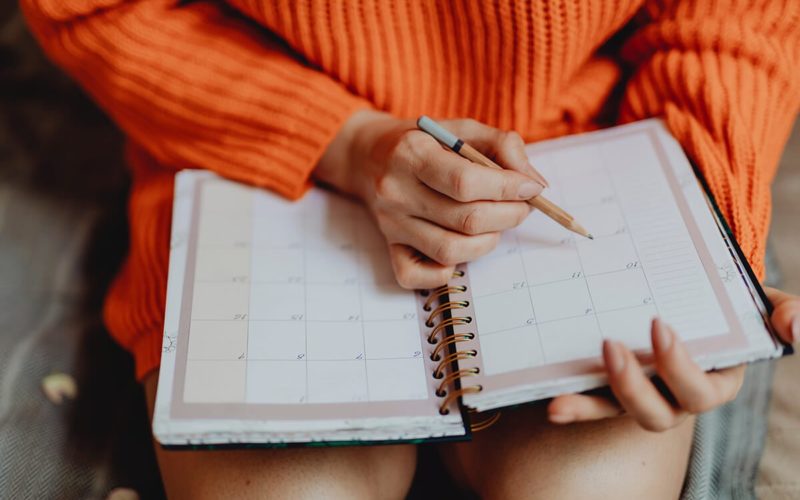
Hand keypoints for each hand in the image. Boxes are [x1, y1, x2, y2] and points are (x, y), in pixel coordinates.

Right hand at [316, 110, 545, 288]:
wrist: (369, 156)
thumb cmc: (425, 142)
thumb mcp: (462, 129)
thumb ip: (503, 146)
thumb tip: (534, 185)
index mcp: (412, 153)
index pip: (466, 182)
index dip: (508, 188)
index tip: (531, 188)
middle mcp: (396, 191)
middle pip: (466, 220)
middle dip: (508, 216)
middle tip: (521, 207)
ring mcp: (390, 223)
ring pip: (450, 251)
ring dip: (487, 242)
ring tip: (495, 224)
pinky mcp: (388, 247)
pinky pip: (415, 276)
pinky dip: (444, 272)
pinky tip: (459, 248)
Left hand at [548, 287, 799, 430]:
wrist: (692, 296)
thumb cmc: (727, 303)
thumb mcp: (760, 302)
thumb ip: (785, 312)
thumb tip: (796, 328)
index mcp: (714, 380)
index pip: (700, 388)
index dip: (680, 365)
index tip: (658, 324)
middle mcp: (676, 396)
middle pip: (657, 412)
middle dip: (633, 385)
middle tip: (610, 345)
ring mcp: (641, 394)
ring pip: (618, 413)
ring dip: (592, 404)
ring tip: (561, 394)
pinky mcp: (611, 389)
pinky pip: (592, 403)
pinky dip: (573, 406)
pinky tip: (551, 404)